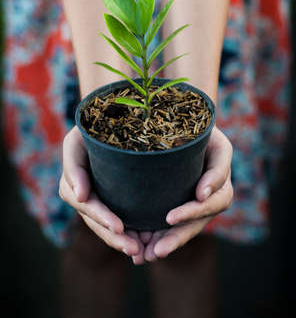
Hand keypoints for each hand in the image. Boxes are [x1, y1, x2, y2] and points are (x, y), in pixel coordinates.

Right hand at [59, 126, 143, 257]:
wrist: (105, 119)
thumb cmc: (89, 128)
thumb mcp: (75, 141)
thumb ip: (74, 168)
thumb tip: (80, 197)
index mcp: (73, 183)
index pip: (87, 205)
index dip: (102, 217)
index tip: (119, 228)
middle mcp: (83, 195)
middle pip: (98, 222)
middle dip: (115, 238)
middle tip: (134, 250)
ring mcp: (97, 199)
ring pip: (108, 226)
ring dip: (123, 241)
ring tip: (141, 252)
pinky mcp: (113, 199)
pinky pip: (119, 219)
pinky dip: (130, 232)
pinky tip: (146, 242)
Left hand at [135, 126, 232, 262]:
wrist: (180, 119)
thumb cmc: (198, 127)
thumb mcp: (212, 138)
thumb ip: (216, 167)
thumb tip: (204, 195)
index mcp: (221, 179)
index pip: (215, 200)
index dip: (194, 210)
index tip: (171, 218)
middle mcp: (209, 194)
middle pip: (197, 222)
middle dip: (177, 237)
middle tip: (157, 251)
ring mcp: (193, 200)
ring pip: (183, 228)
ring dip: (165, 243)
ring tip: (145, 256)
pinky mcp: (177, 201)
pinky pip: (169, 224)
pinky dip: (156, 236)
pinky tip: (140, 249)